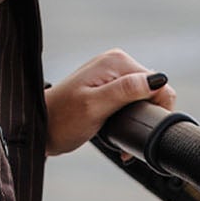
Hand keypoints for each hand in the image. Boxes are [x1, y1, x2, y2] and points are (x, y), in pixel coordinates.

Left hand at [44, 49, 177, 160]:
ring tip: (122, 139)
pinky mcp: (108, 87)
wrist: (41, 129)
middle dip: (148, 116)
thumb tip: (159, 79)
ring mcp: (112, 75)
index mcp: (117, 61)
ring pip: (144, 98)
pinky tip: (118, 133)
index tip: (142, 130)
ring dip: (139, 120)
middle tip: (129, 139)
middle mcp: (116, 63)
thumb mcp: (95, 106)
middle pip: (153, 90)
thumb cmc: (62, 119)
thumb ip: (125, 91)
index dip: (158, 109)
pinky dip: (130, 119)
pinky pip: (132, 101)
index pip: (159, 82)